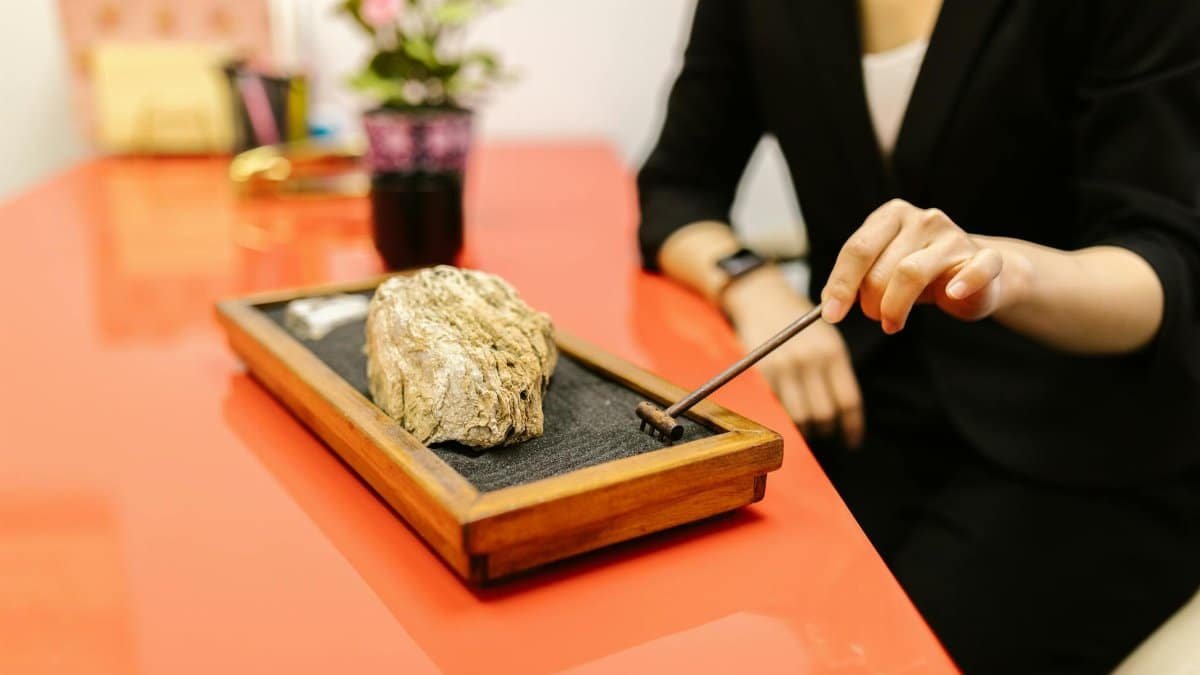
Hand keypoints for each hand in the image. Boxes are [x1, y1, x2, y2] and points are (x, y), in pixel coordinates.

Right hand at [724, 265, 863, 446]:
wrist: (761, 297)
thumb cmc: (797, 319)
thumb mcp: (826, 337)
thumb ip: (836, 369)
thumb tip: (845, 412)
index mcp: (833, 351)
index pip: (849, 401)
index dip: (853, 427)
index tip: (852, 440)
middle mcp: (811, 359)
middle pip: (825, 413)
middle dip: (827, 431)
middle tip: (827, 434)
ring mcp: (785, 366)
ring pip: (801, 416)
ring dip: (805, 430)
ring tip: (807, 430)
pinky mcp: (762, 371)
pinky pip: (777, 406)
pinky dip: (784, 419)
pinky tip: (788, 421)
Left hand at [820, 199, 1009, 331]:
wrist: (976, 273)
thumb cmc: (921, 272)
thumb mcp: (883, 270)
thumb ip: (856, 280)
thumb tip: (828, 304)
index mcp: (892, 216)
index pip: (857, 249)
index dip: (841, 284)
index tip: (831, 314)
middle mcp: (923, 219)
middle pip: (882, 267)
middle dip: (870, 301)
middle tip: (873, 317)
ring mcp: (954, 237)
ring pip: (912, 273)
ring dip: (895, 307)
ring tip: (892, 323)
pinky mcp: (986, 258)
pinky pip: (975, 270)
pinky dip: (963, 283)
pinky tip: (950, 295)